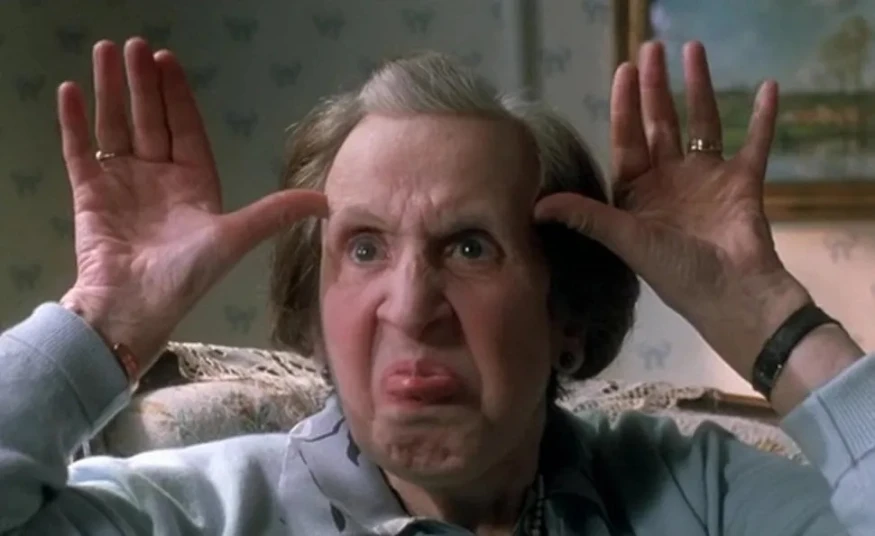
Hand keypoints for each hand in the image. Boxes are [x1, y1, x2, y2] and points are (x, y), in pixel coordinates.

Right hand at [58, 38, 325, 370]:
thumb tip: (327, 201)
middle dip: (144, 84)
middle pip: (151, 120)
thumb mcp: (235, 237)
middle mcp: (159, 178)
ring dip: (110, 91)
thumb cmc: (185, 276)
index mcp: (194, 184)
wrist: (133, 308)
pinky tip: (70, 91)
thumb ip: (276, 213)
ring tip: (105, 53)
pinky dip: (74, 123)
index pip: (186, 128)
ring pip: (116, 126)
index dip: (177, 96)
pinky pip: (80, 150)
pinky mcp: (90, 193)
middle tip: (136, 46)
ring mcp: (123, 184)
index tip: (168, 61)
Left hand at [534, 41, 809, 379]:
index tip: (623, 70)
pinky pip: (755, 143)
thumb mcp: (626, 240)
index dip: (623, 106)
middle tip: (651, 48)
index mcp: (639, 193)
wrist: (733, 296)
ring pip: (703, 123)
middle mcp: (670, 181)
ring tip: (694, 50)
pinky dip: (763, 118)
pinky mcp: (743, 183)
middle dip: (655, 87)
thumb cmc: (677, 272)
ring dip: (700, 87)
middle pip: (660, 123)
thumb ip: (586, 217)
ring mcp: (708, 179)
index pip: (627, 139)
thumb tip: (535, 206)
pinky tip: (767, 86)